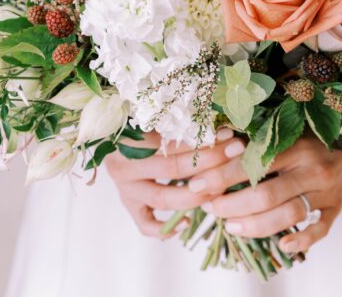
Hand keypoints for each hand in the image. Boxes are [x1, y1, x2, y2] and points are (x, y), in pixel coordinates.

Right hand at [103, 128, 245, 238]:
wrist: (107, 131)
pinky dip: (164, 228)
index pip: (173, 142)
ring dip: (196, 195)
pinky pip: (145, 223)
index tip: (230, 135)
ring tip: (221, 188)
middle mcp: (125, 166)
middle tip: (234, 155)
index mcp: (129, 138)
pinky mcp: (127, 203)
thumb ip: (180, 120)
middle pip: (172, 169)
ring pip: (162, 198)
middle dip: (209, 163)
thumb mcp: (154, 114)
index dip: (203, 139)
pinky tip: (185, 224)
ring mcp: (125, 188)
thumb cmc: (136, 117)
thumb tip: (220, 121)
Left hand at [193, 125, 341, 254]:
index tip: (198, 185)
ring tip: (231, 226)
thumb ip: (261, 136)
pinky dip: (301, 240)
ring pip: (288, 215)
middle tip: (211, 208)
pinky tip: (281, 245)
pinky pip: (320, 228)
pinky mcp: (337, 206)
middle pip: (266, 194)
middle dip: (232, 205)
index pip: (253, 163)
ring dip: (255, 225)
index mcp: (298, 143)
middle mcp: (313, 168)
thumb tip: (219, 144)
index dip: (221, 176)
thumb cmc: (317, 128)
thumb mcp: (290, 124)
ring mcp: (327, 190)